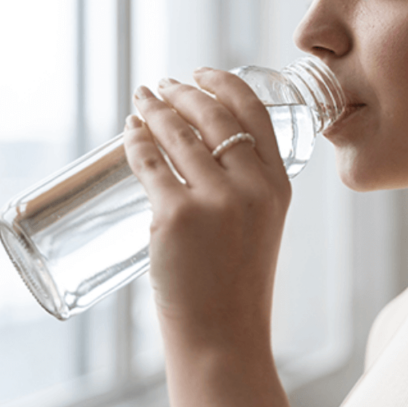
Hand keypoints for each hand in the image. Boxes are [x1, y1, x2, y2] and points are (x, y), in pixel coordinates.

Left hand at [123, 68, 290, 405]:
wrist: (224, 334)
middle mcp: (252, 187)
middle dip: (183, 92)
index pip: (255, 114)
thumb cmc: (237, 285)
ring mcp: (215, 201)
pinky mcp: (176, 217)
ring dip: (155, 109)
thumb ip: (246, 188)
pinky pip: (149, 163)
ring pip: (178, 135)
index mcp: (278, 185)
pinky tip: (129, 131)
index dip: (224, 84)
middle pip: (213, 116)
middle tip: (163, 85)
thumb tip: (198, 149)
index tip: (202, 73)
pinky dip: (135, 140)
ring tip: (141, 101)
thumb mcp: (262, 226)